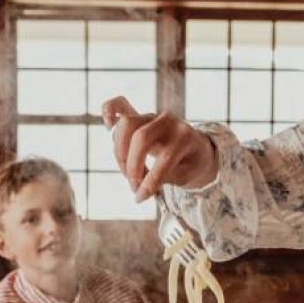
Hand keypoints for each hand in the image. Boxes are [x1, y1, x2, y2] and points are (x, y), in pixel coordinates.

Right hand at [102, 96, 218, 201]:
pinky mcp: (139, 115)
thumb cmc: (190, 164)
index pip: (164, 159)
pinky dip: (109, 111)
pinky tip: (108, 125)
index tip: (141, 198)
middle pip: (140, 138)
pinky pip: (119, 104)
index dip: (150, 182)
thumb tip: (140, 187)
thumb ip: (165, 178)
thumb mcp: (186, 177)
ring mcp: (152, 116)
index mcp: (185, 137)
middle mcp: (168, 122)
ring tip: (127, 172)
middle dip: (132, 167)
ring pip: (126, 125)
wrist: (196, 148)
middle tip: (134, 186)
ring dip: (120, 153)